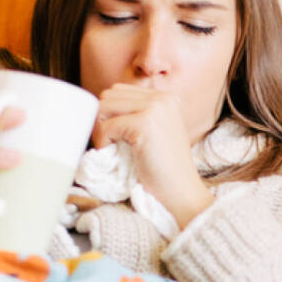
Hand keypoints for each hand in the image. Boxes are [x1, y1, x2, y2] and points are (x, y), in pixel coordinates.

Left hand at [93, 83, 214, 227]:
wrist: (181, 191)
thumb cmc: (165, 168)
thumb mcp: (155, 132)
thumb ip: (136, 115)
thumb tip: (100, 108)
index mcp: (166, 98)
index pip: (120, 90)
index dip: (109, 112)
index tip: (112, 134)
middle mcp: (162, 98)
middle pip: (110, 95)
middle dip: (101, 118)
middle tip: (106, 141)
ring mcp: (155, 109)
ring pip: (105, 106)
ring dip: (100, 128)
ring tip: (109, 146)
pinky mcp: (144, 124)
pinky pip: (107, 126)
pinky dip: (102, 141)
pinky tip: (111, 152)